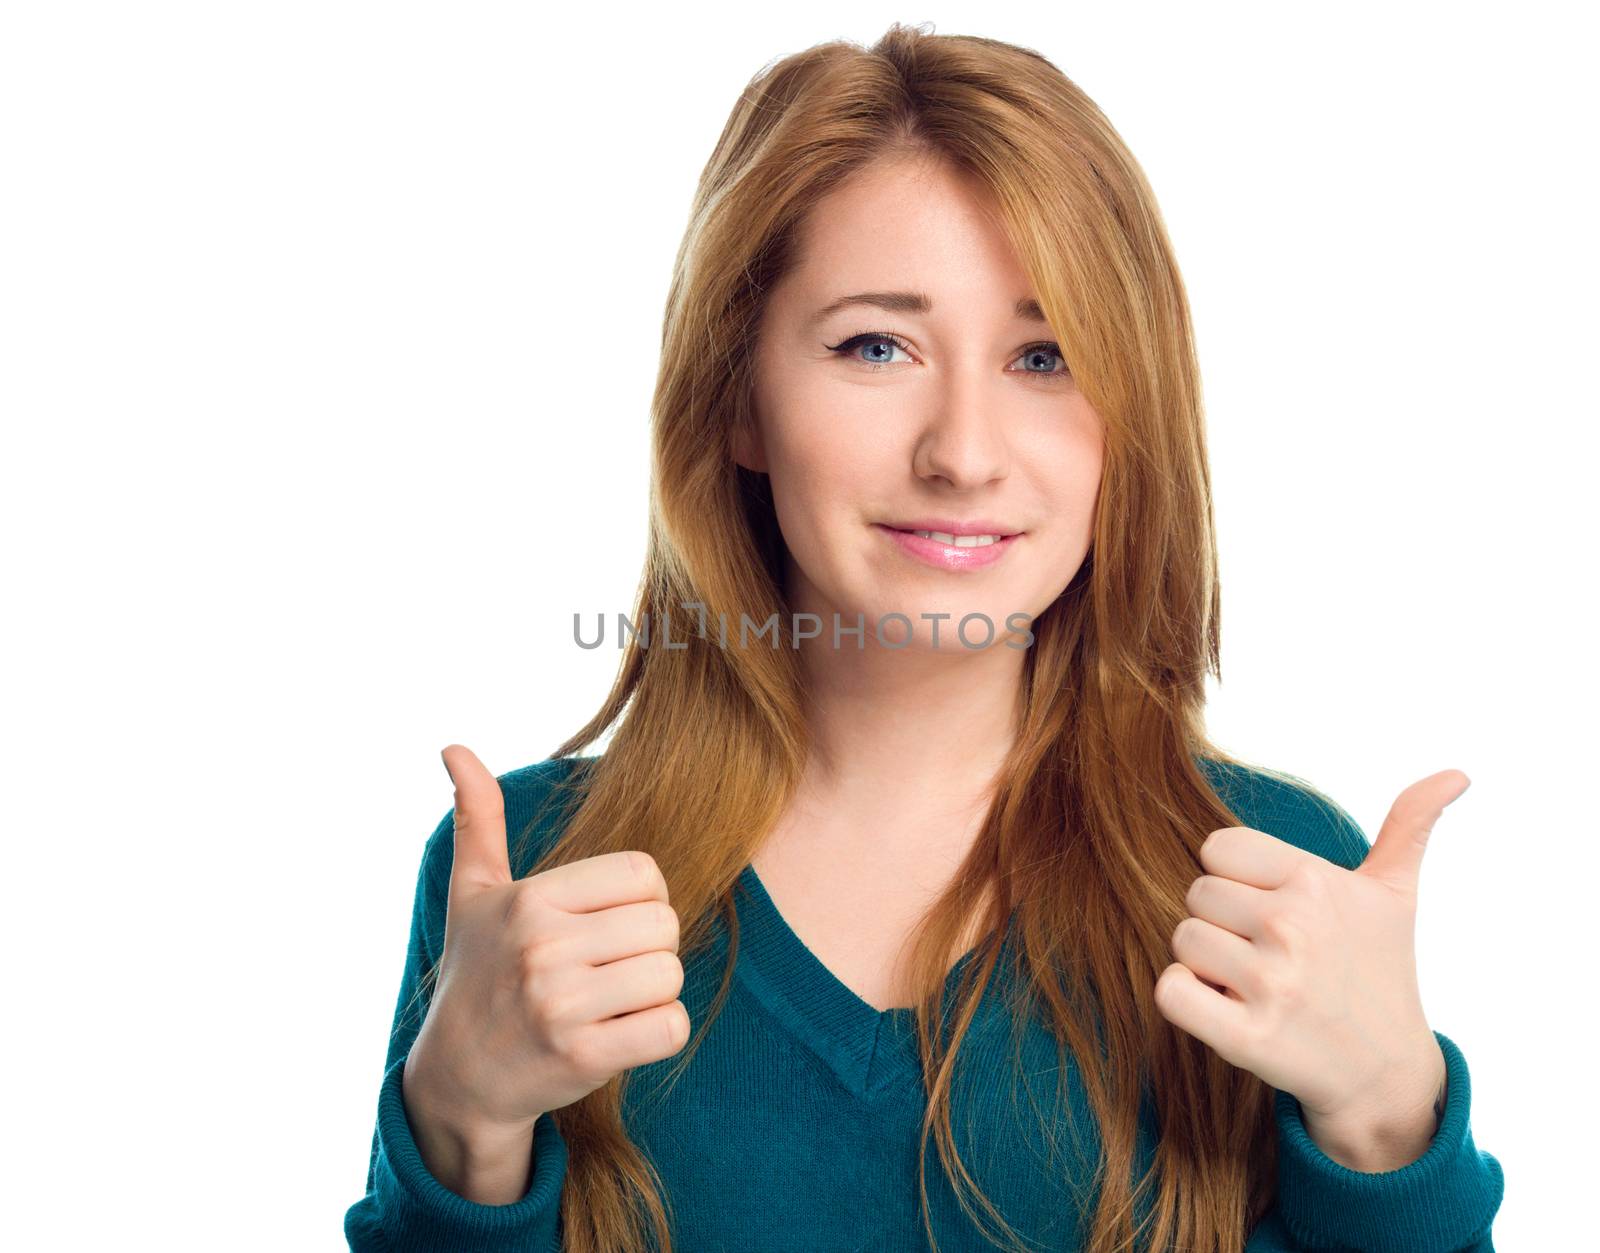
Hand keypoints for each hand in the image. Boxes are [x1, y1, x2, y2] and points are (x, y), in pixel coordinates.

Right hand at [404, 744, 690, 1139]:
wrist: (458, 1079)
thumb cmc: (478, 973)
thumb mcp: (472, 894)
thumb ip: (478, 819)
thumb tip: (453, 746)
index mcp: (530, 899)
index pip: (644, 873)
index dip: (643, 898)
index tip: (611, 921)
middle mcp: (543, 946)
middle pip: (664, 923)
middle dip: (651, 946)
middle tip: (613, 966)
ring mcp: (561, 1004)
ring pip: (671, 974)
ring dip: (655, 992)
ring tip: (613, 999)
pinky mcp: (582, 1056)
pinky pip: (670, 1027)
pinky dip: (659, 1032)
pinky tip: (621, 1033)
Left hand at [1153, 769, 1467, 1150]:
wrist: (1386, 1076)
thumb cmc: (1378, 973)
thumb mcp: (1395, 896)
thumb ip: (1410, 826)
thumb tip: (1456, 773)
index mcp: (1316, 882)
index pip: (1218, 848)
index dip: (1236, 879)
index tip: (1272, 909)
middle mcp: (1293, 926)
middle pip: (1196, 895)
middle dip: (1222, 924)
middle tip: (1267, 955)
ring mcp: (1271, 984)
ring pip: (1181, 940)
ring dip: (1206, 966)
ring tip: (1254, 984)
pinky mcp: (1247, 1038)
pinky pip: (1170, 991)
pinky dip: (1185, 999)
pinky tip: (1224, 1008)